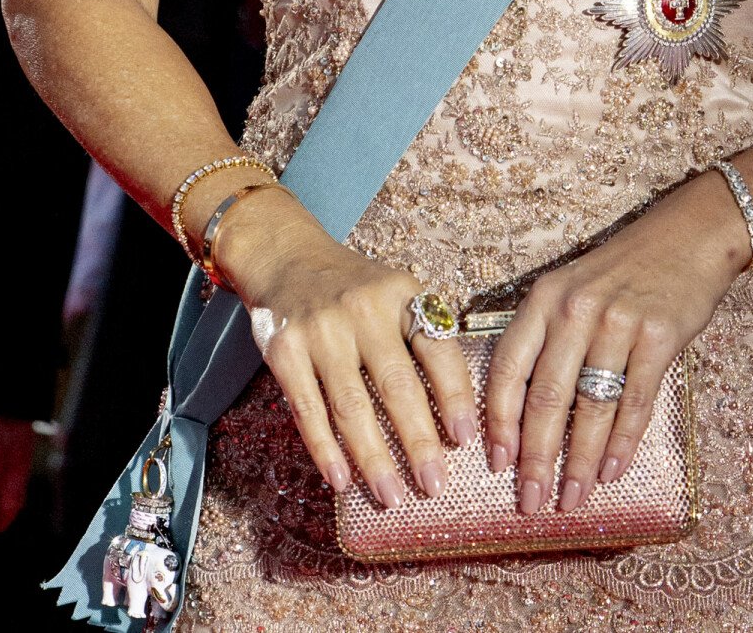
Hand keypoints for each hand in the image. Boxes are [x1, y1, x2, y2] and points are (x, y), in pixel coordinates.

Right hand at [216, 190, 477, 509]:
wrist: (286, 256)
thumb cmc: (353, 288)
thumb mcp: (394, 292)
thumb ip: (421, 337)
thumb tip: (456, 414)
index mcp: (400, 293)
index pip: (437, 348)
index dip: (454, 395)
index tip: (467, 438)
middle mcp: (363, 308)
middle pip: (397, 385)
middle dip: (419, 442)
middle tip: (434, 485)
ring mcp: (321, 328)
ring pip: (352, 406)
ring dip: (374, 458)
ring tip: (391, 496)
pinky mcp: (284, 349)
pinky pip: (308, 409)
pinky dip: (325, 449)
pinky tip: (341, 480)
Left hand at [484, 171, 749, 513]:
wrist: (686, 238)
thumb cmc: (621, 273)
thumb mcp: (571, 289)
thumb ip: (546, 339)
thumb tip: (521, 415)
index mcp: (544, 298)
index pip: (509, 368)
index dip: (499, 421)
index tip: (496, 464)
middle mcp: (575, 309)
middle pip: (546, 397)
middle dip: (537, 458)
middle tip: (531, 502)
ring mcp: (617, 322)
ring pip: (591, 407)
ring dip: (579, 461)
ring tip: (572, 498)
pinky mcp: (658, 336)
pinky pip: (635, 401)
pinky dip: (622, 442)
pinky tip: (611, 470)